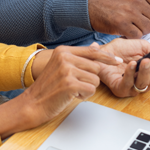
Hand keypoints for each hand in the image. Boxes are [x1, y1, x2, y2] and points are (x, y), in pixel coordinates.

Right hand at [0, 44, 118, 137]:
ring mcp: (66, 70)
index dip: (107, 57)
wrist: (32, 104)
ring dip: (87, 89)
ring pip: (95, 80)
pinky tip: (71, 96)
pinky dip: (84, 96)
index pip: (92, 51)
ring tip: (71, 91)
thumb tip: (95, 46)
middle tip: (76, 85)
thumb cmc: (48, 87)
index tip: (117, 60)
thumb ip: (78, 57)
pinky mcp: (69, 84)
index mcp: (63, 51)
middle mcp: (65, 57)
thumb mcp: (61, 66)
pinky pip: (91, 90)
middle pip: (96, 67)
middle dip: (91, 79)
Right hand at [88, 0, 149, 38]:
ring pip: (147, 28)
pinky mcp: (121, 24)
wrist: (85, 1)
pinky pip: (137, 35)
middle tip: (135, 19)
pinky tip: (123, 29)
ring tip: (127, 23)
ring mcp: (129, 12)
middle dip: (149, 22)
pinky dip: (132, 35)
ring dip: (140, 30)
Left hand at [97, 38, 149, 96]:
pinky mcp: (120, 89)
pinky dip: (131, 74)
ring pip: (145, 83)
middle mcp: (143, 80)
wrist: (101, 52)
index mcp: (149, 71)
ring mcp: (132, 87)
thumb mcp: (139, 46)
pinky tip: (132, 64)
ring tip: (146, 60)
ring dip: (147, 71)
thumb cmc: (119, 50)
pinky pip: (128, 84)